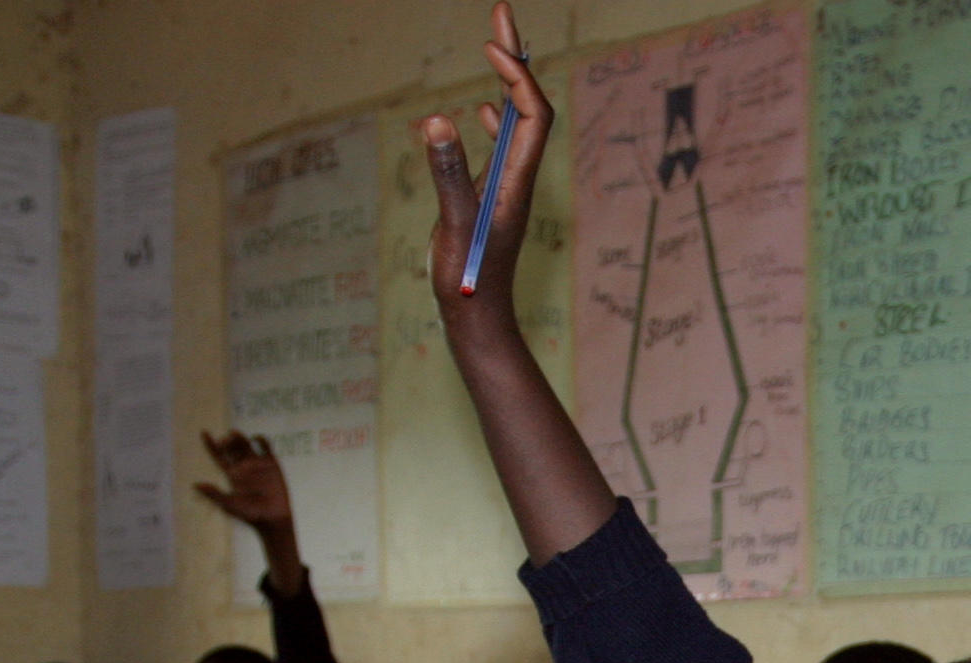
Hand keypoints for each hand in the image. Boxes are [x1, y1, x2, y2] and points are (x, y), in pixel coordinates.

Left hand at [194, 429, 293, 529]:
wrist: (273, 518)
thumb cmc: (250, 514)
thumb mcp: (229, 504)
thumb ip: (214, 494)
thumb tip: (195, 485)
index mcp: (232, 474)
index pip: (218, 456)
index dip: (210, 444)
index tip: (204, 433)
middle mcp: (243, 467)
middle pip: (232, 447)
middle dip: (227, 441)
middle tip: (225, 441)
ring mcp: (257, 464)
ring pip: (246, 444)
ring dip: (239, 437)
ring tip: (234, 435)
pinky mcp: (271, 463)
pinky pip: (265, 446)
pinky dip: (260, 439)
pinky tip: (255, 439)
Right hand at [421, 3, 553, 323]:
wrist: (478, 323)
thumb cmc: (468, 283)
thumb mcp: (453, 225)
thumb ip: (447, 175)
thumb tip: (439, 120)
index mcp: (515, 182)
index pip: (532, 114)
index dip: (517, 76)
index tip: (491, 46)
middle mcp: (517, 180)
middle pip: (529, 108)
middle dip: (516, 60)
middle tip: (503, 13)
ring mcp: (506, 188)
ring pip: (515, 123)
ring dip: (507, 83)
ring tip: (495, 47)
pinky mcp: (491, 200)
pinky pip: (502, 148)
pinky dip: (495, 120)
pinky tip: (480, 111)